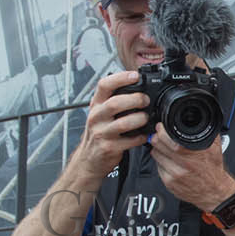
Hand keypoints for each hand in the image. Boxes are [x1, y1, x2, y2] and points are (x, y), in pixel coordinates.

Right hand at [79, 66, 151, 185]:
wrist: (88, 159)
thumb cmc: (99, 133)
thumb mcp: (101, 113)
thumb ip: (114, 100)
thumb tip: (138, 87)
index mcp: (96, 105)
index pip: (104, 85)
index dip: (120, 78)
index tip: (135, 75)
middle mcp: (96, 117)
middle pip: (115, 103)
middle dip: (135, 99)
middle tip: (146, 100)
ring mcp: (101, 133)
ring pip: (123, 123)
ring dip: (139, 119)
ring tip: (146, 118)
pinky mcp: (108, 148)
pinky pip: (129, 141)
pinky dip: (140, 137)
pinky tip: (144, 134)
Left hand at [150, 129, 231, 210]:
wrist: (213, 192)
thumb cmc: (213, 171)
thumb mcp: (215, 148)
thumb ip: (207, 133)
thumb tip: (201, 119)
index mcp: (193, 155)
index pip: (168, 139)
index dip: (161, 131)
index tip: (161, 128)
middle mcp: (183, 165)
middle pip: (158, 146)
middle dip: (157, 138)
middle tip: (159, 136)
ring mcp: (174, 175)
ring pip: (155, 155)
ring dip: (158, 149)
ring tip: (166, 149)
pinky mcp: (169, 183)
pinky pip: (158, 167)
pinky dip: (161, 162)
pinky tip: (169, 161)